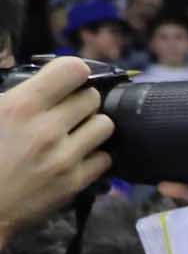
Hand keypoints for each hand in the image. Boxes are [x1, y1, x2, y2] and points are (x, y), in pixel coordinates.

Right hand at [0, 57, 113, 241]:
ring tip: (74, 133)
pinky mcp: (75, 183)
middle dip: (81, 100)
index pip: (72, 70)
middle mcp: (46, 129)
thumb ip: (16, 94)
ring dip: (92, 126)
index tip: (68, 79)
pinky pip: (105, 158)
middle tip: (67, 111)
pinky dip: (94, 156)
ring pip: (105, 125)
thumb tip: (43, 81)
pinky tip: (76, 157)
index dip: (73, 71)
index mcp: (20, 106)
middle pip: (92, 97)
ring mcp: (64, 157)